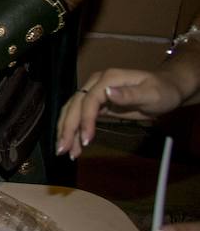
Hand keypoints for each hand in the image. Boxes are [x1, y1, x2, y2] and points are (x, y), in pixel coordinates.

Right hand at [56, 67, 187, 159]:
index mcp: (107, 78)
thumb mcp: (151, 94)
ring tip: (65, 151)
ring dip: (67, 131)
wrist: (166, 89)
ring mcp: (94, 93)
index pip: (89, 99)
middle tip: (63, 149)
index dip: (85, 119)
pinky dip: (75, 131)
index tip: (87, 140)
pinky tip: (75, 145)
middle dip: (67, 127)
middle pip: (75, 105)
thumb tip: (107, 93)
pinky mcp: (96, 104)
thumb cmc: (162, 91)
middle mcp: (96, 84)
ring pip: (73, 111)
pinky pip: (80, 117)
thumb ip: (129, 94)